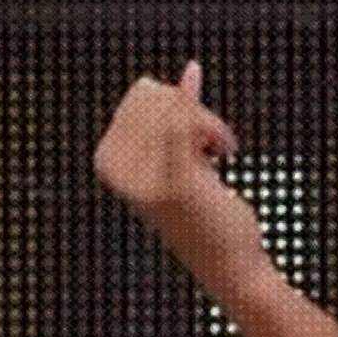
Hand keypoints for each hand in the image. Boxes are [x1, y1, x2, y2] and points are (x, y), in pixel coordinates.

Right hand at [93, 61, 263, 262]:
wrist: (228, 266)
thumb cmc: (207, 216)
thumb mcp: (184, 161)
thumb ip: (180, 119)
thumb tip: (191, 70)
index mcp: (109, 163)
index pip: (140, 94)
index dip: (175, 102)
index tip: (196, 132)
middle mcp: (119, 171)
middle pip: (158, 96)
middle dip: (192, 109)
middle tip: (214, 143)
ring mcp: (144, 178)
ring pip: (175, 110)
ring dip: (208, 123)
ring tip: (220, 149)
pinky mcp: (176, 185)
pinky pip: (183, 126)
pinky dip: (204, 119)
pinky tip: (215, 124)